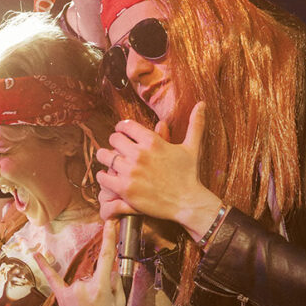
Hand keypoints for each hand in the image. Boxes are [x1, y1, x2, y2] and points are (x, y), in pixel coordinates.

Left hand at [34, 220, 123, 305]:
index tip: (110, 222)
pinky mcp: (61, 300)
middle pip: (94, 274)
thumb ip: (116, 282)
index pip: (107, 257)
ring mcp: (71, 293)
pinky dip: (45, 266)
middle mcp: (84, 287)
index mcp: (102, 288)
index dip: (109, 238)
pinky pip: (53, 280)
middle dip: (99, 287)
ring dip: (86, 293)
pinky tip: (36, 254)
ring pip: (82, 281)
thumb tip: (112, 268)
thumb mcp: (120, 304)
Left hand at [95, 103, 222, 241]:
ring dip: (106, 157)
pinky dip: (103, 175)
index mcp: (153, 141)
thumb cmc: (189, 174)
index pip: (126, 125)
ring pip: (104, 156)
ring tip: (110, 161)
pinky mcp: (125, 188)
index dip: (122, 128)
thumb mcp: (192, 147)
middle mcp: (139, 154)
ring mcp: (131, 171)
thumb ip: (195, 124)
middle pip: (113, 138)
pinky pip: (103, 176)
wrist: (187, 203)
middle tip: (117, 148)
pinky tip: (110, 176)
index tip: (122, 132)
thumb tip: (202, 103)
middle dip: (114, 142)